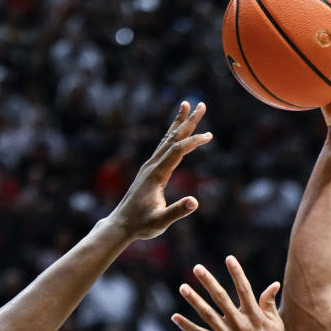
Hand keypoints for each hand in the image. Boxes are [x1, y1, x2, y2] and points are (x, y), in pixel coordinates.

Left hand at [111, 101, 211, 239]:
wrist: (121, 224)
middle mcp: (152, 165)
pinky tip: (176, 132)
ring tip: (186, 105)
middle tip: (201, 105)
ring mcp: (149, 166)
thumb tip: (194, 202)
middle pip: (172, 138)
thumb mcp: (161, 222)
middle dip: (188, 121)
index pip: (178, 151)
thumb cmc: (141, 225)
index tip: (209, 136)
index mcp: (156, 174)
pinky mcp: (149, 170)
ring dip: (178, 123)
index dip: (193, 142)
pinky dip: (172, 135)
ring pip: (166, 139)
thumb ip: (177, 212)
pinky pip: (163, 147)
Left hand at [172, 256, 289, 330]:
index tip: (229, 258)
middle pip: (220, 297)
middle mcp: (240, 323)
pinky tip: (175, 317)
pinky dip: (186, 326)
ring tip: (183, 287)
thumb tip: (273, 284)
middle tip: (197, 268)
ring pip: (207, 314)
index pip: (244, 288)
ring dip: (194, 299)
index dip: (236, 272)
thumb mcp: (276, 325)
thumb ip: (269, 304)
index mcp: (255, 315)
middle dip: (208, 281)